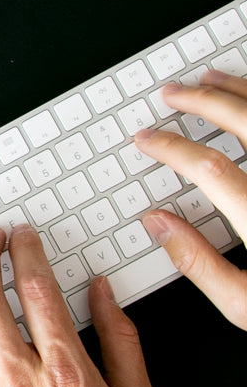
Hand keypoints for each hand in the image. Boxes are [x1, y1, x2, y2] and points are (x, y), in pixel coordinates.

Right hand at [135, 69, 246, 329]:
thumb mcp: (245, 305)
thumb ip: (197, 262)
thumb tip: (158, 224)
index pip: (207, 166)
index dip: (170, 146)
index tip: (148, 140)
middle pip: (245, 122)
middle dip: (201, 101)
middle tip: (174, 93)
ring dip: (240, 90)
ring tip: (213, 81)